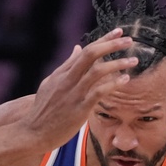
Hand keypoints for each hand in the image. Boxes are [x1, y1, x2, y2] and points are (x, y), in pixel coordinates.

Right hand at [27, 29, 136, 149]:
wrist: (33, 132)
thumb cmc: (43, 110)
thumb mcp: (50, 83)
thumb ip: (65, 66)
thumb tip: (77, 48)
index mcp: (62, 73)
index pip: (85, 51)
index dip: (103, 40)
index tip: (118, 32)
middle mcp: (68, 80)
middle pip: (91, 54)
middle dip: (111, 45)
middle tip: (129, 40)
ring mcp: (74, 94)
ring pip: (97, 71)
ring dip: (117, 63)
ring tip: (133, 60)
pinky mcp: (80, 109)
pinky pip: (99, 92)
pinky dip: (113, 84)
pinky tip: (125, 80)